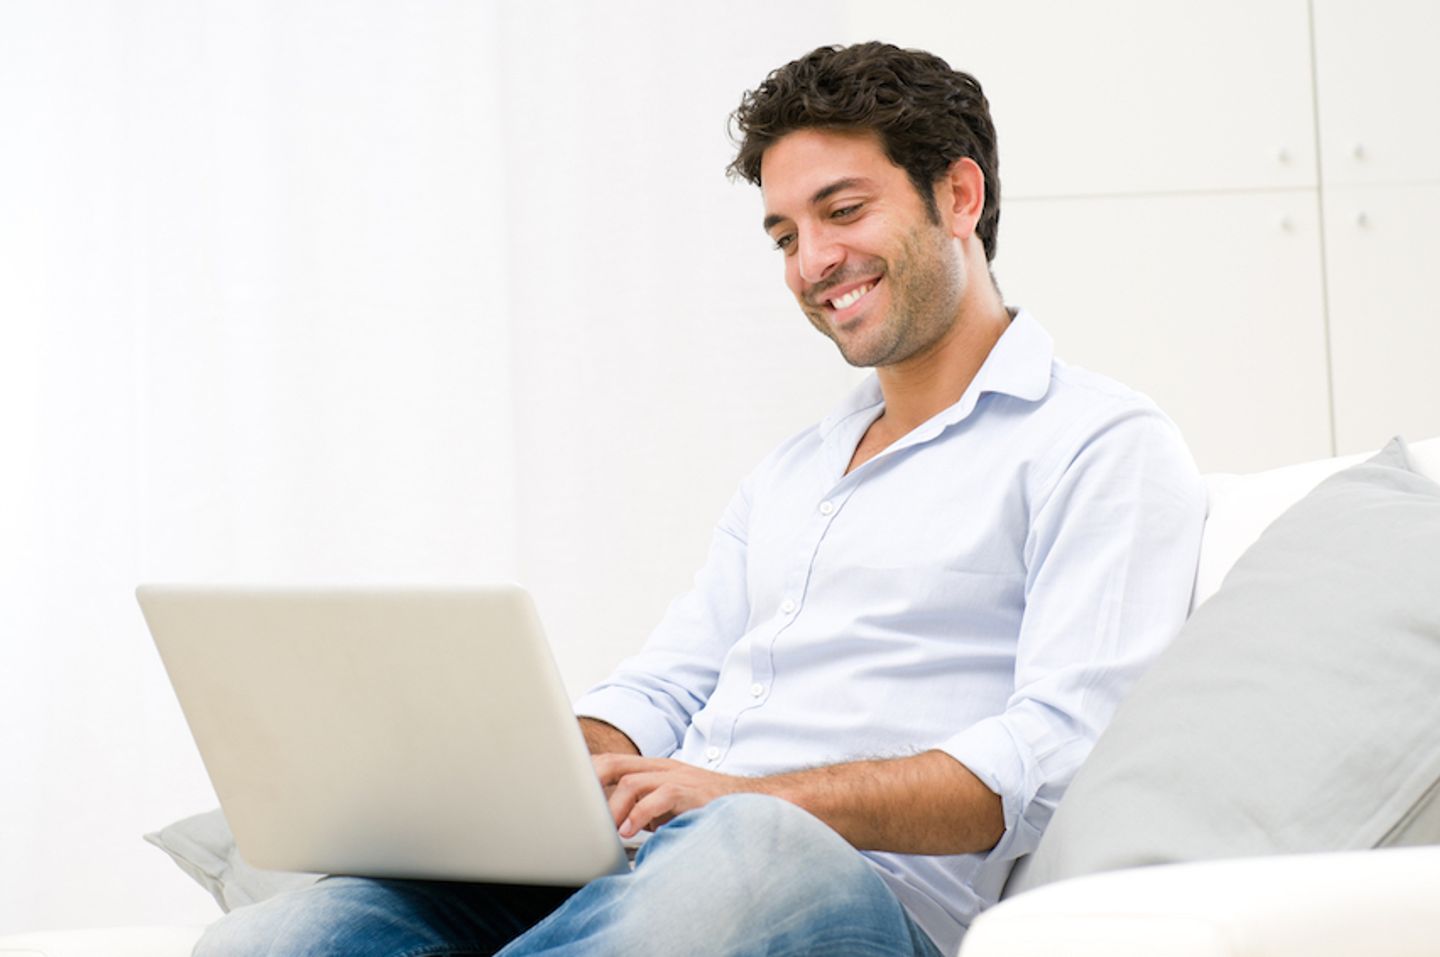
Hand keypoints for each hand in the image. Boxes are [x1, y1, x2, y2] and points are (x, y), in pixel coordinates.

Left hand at [592, 754, 755, 837]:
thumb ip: (642, 808)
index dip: (585, 774)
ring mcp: (676, 777)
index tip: (565, 791)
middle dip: (589, 783)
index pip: (611, 763)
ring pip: (631, 782)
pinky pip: (659, 797)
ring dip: (613, 809)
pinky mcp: (691, 792)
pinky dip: (640, 814)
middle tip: (576, 809)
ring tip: (607, 831)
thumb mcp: (668, 805)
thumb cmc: (707, 806)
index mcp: (654, 769)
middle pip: (614, 764)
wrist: (751, 802)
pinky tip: (631, 831)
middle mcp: (662, 768)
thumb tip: (611, 825)